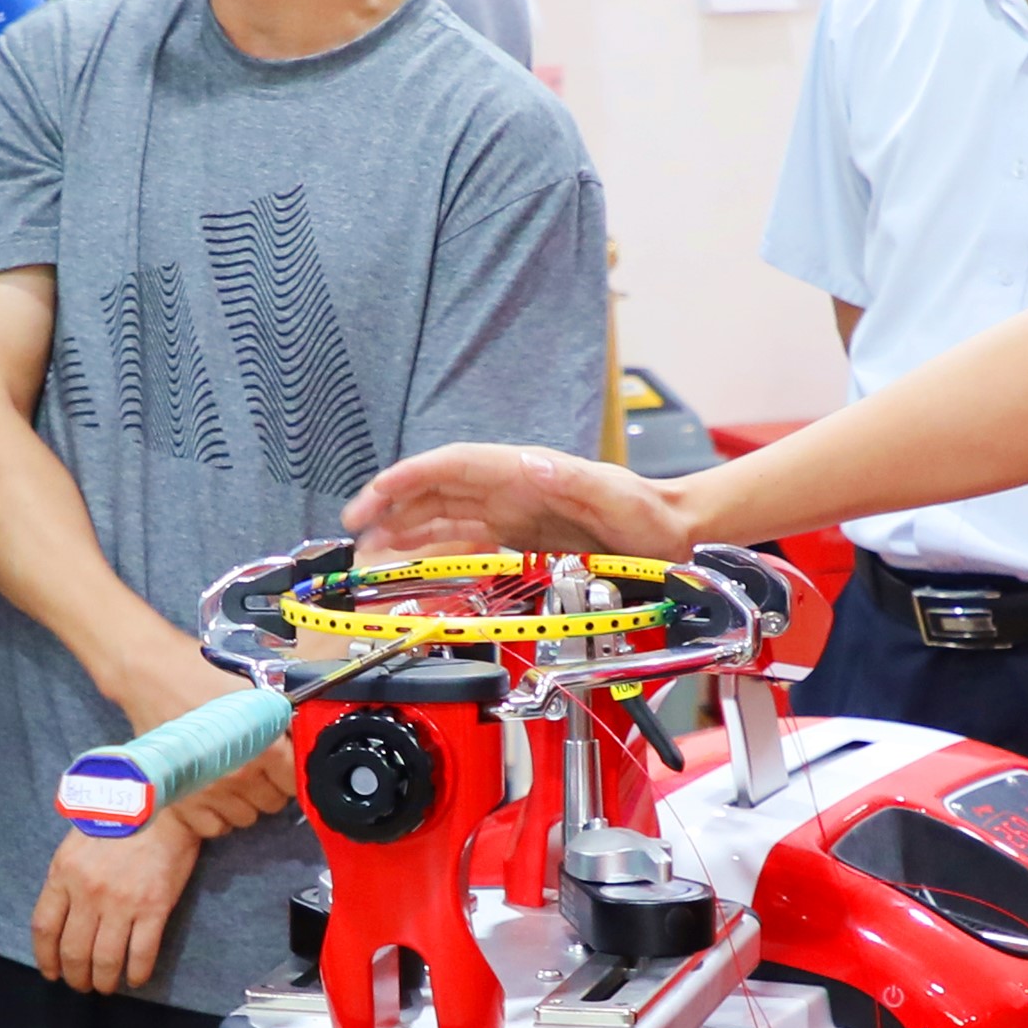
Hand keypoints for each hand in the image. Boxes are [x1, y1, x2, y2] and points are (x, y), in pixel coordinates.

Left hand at [33, 817, 207, 993]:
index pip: (45, 928)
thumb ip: (66, 875)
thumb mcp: (77, 841)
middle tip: (82, 985)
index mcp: (64, 874)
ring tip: (106, 987)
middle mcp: (88, 893)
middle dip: (76, 977)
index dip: (46, 957)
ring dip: (104, 981)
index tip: (52, 972)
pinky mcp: (154, 908)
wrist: (164, 803)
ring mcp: (121, 903)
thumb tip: (62, 912)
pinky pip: (141, 954)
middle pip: (74, 951)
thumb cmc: (119, 817)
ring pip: (105, 959)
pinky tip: (135, 978)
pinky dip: (136, 973)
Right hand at [346, 439, 692, 563]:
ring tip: (370, 549)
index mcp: (525, 472)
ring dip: (405, 528)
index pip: (451, 467)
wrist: (671, 534)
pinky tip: (412, 560)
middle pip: (436, 490)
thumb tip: (531, 467)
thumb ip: (576, 483)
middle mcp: (511, 489)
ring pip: (443, 515)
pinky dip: (433, 548)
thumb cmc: (649, 515)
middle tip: (355, 529)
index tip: (375, 497)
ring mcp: (513, 513)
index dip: (407, 479)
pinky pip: (465, 538)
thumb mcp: (615, 496)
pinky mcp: (519, 536)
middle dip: (391, 504)